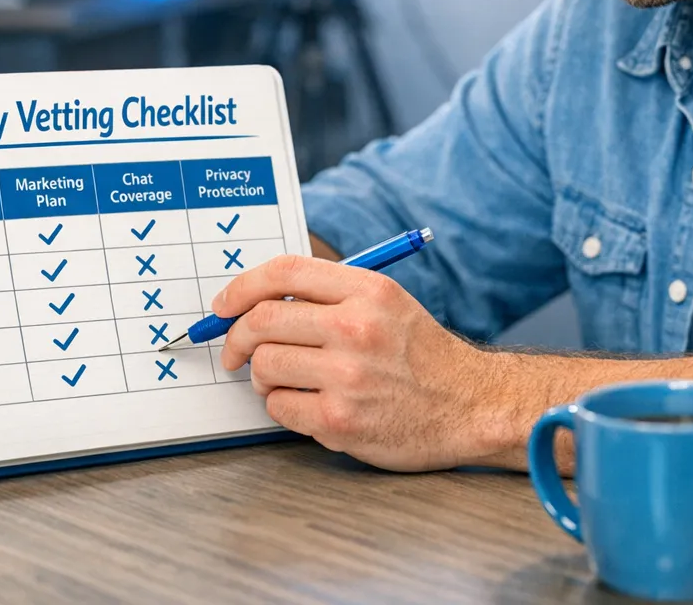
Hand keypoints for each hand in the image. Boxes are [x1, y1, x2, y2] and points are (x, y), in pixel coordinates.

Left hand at [213, 255, 503, 470]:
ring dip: (263, 377)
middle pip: (262, 320)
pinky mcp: (340, 421)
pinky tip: (309, 405)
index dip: (241, 286)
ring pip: (264, 366)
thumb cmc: (422, 356)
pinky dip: (283, 407)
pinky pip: (279, 408)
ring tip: (286, 381)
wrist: (470, 406)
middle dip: (236, 338)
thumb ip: (330, 294)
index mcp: (367, 291)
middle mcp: (357, 328)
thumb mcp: (387, 303)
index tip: (222, 305)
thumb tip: (256, 301)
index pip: (284, 272)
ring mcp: (347, 377)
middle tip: (237, 351)